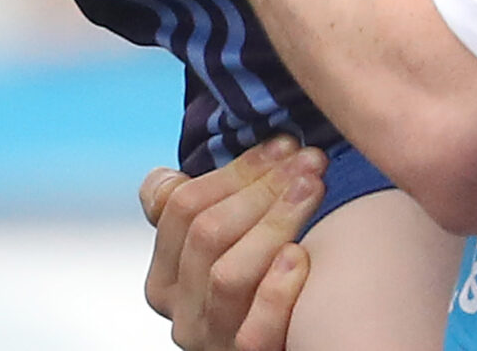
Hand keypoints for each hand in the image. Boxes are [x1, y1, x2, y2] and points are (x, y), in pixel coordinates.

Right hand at [140, 140, 325, 350]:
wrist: (292, 348)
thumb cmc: (264, 290)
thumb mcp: (225, 249)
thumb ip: (198, 213)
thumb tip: (167, 175)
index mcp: (164, 274)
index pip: (181, 205)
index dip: (235, 170)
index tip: (283, 146)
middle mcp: (178, 309)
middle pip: (206, 233)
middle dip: (262, 188)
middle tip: (310, 161)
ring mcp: (209, 339)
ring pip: (227, 274)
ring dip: (274, 223)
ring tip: (313, 191)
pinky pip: (253, 329)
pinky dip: (276, 289)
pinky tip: (300, 256)